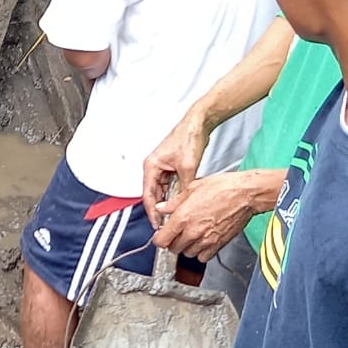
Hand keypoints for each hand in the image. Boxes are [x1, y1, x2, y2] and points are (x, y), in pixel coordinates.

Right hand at [141, 108, 210, 227]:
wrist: (198, 123)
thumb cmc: (188, 137)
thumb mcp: (187, 167)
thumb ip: (183, 188)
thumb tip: (182, 204)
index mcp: (151, 166)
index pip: (148, 195)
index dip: (152, 212)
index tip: (157, 224)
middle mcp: (154, 167)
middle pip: (154, 195)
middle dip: (160, 210)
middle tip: (166, 224)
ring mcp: (163, 167)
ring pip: (163, 191)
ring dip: (167, 203)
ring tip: (173, 217)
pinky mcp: (172, 167)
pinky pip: (171, 185)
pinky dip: (174, 195)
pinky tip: (180, 204)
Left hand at [152, 172, 258, 261]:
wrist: (245, 194)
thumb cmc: (223, 187)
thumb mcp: (192, 188)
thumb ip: (174, 202)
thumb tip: (162, 208)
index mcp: (183, 217)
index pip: (161, 240)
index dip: (159, 239)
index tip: (160, 235)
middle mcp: (193, 232)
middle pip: (173, 249)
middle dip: (172, 242)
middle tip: (176, 233)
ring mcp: (206, 240)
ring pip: (187, 254)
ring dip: (186, 247)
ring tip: (189, 236)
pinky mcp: (218, 244)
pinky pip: (203, 257)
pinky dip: (200, 252)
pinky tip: (201, 241)